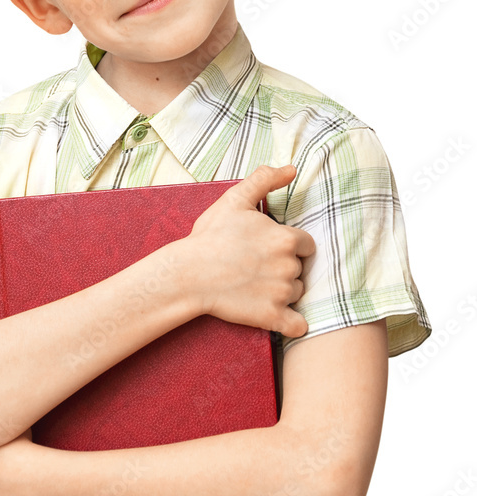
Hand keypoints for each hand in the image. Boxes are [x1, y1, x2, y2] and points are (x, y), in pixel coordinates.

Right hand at [182, 164, 314, 336]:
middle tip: (257, 267)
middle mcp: (289, 266)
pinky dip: (293, 323)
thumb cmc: (210, 236)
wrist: (189, 274)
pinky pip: (297, 325)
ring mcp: (282, 293)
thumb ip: (265, 179)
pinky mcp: (272, 316)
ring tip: (256, 286)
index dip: (289, 246)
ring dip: (284, 292)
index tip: (268, 249)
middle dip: (284, 269)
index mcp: (286, 238)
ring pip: (297, 294)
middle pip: (300, 270)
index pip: (305, 244)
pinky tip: (282, 317)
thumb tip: (292, 169)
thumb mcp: (235, 200)